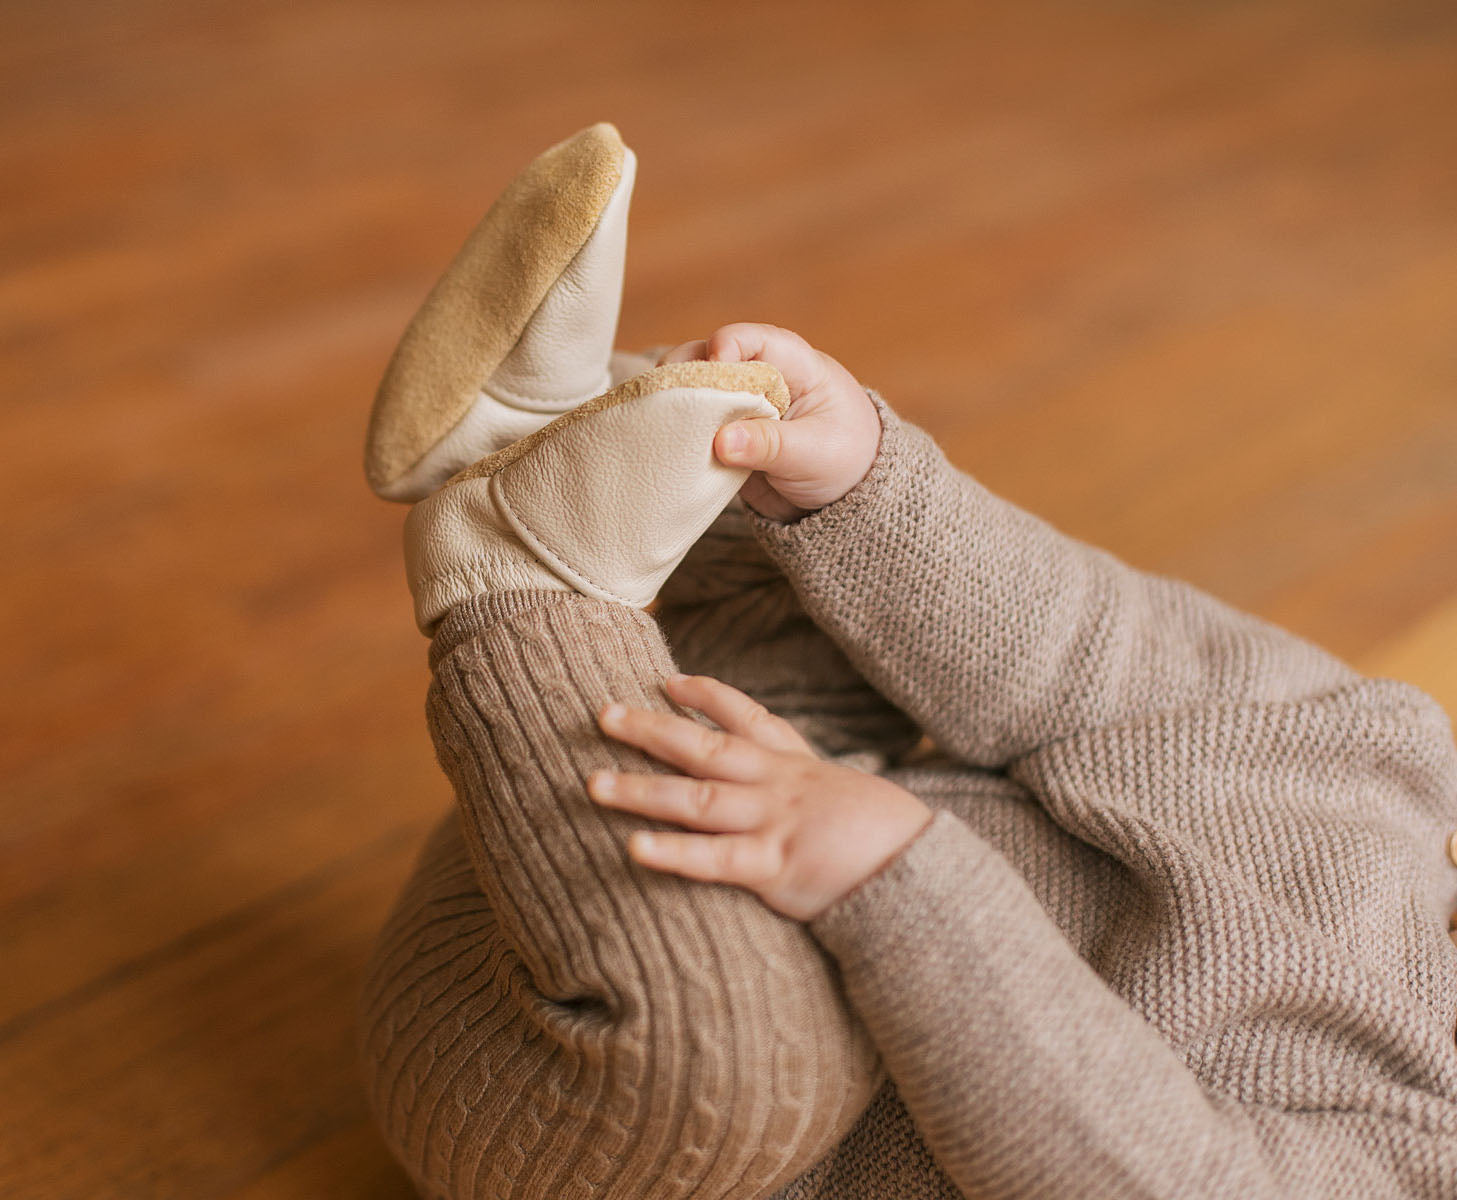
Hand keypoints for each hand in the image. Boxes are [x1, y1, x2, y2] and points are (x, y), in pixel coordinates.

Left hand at [589, 672, 933, 921]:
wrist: (928, 869)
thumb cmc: (894, 842)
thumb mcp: (855, 803)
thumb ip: (820, 799)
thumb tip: (803, 805)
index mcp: (800, 768)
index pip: (749, 720)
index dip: (707, 698)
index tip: (669, 681)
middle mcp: (780, 786)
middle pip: (704, 749)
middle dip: (651, 730)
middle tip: (601, 713)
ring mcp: (775, 823)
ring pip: (696, 799)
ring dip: (641, 789)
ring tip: (593, 783)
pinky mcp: (776, 867)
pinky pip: (715, 858)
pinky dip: (673, 852)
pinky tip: (634, 847)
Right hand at [658, 323, 881, 521]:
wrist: (843, 500)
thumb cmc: (845, 459)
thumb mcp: (815, 453)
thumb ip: (770, 445)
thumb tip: (722, 442)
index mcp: (793, 364)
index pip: (753, 340)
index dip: (727, 347)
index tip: (713, 369)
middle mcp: (758, 377)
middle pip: (707, 358)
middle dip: (684, 375)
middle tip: (667, 400)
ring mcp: (737, 407)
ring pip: (692, 392)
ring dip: (674, 406)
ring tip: (661, 426)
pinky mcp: (722, 437)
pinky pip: (691, 429)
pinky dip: (675, 434)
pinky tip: (663, 447)